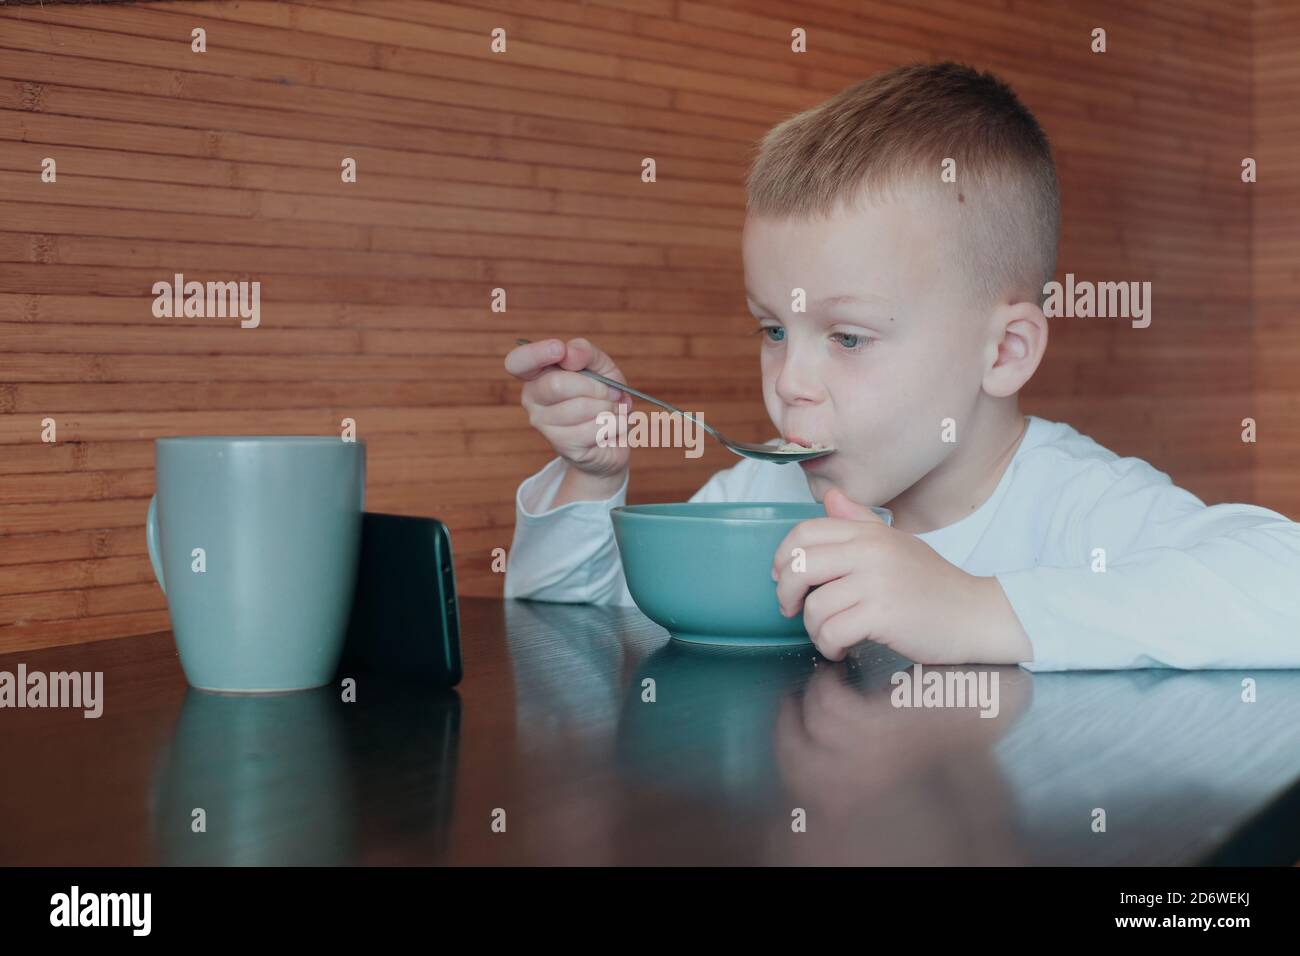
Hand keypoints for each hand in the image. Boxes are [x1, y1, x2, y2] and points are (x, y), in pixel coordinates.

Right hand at [504, 337, 630, 479]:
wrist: (611, 432)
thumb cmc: (600, 394)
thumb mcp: (599, 365)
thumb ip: (585, 352)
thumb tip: (569, 353)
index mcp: (536, 373)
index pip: (517, 362)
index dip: (536, 354)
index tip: (560, 350)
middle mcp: (532, 398)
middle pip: (557, 385)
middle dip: (595, 386)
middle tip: (611, 391)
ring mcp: (543, 424)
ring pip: (580, 408)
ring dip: (607, 407)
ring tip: (611, 409)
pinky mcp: (561, 444)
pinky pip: (593, 429)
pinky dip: (612, 425)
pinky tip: (609, 426)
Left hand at [770, 486, 1032, 663]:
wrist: (974, 614)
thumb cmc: (933, 584)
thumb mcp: (895, 544)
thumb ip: (859, 522)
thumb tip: (830, 498)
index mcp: (867, 533)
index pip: (805, 533)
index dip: (783, 557)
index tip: (783, 577)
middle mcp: (869, 552)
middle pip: (799, 565)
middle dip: (785, 593)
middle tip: (792, 609)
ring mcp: (875, 582)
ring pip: (814, 607)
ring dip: (814, 629)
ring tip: (830, 635)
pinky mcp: (882, 615)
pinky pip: (832, 632)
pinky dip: (829, 646)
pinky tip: (842, 648)